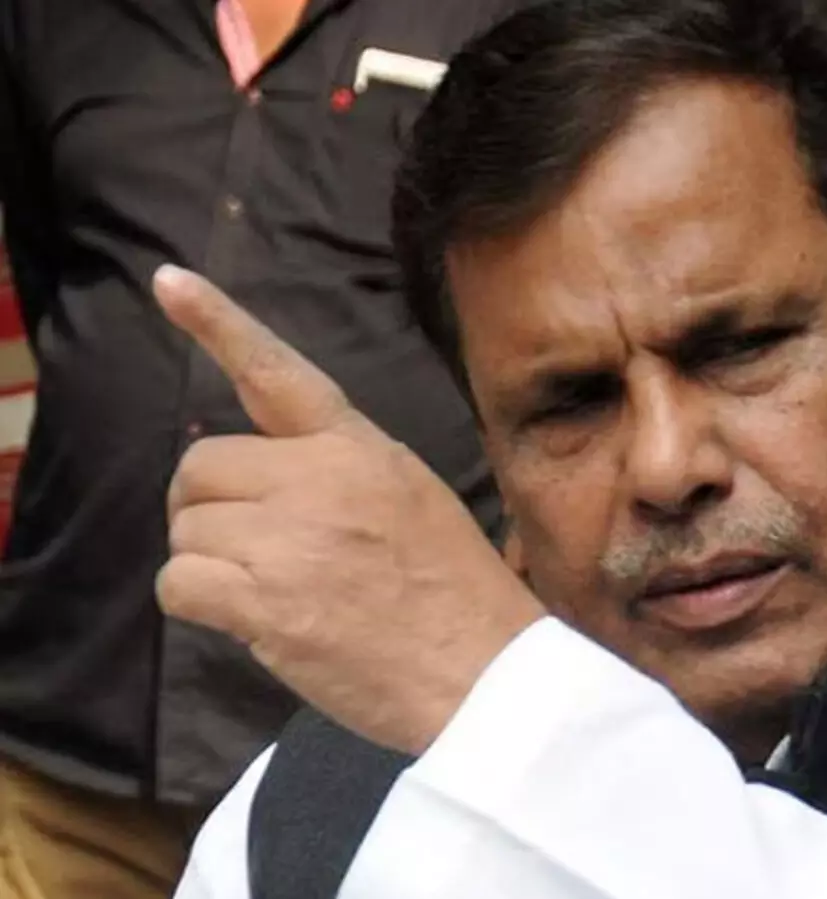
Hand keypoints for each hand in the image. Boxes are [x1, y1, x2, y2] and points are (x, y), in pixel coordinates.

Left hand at [153, 265, 543, 753]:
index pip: (280, 373)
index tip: (168, 281)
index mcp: (362, 449)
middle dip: (205, 510)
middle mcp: (322, 480)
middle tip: (245, 549)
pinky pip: (181, 585)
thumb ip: (341, 474)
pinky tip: (249, 622)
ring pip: (186, 531)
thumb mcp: (416, 499)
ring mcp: (292, 540)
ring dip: (209, 566)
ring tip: (271, 595)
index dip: (218, 324)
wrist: (488, 676)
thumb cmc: (458, 597)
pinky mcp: (268, 603)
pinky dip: (198, 606)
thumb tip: (261, 483)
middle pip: (200, 467)